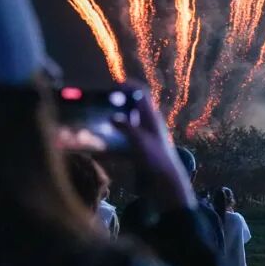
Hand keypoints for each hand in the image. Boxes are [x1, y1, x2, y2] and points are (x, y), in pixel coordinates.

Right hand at [111, 82, 195, 212]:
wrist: (165, 181)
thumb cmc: (155, 158)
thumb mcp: (140, 141)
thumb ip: (127, 127)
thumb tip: (113, 117)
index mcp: (151, 117)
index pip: (142, 93)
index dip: (129, 86)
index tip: (114, 84)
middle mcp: (148, 123)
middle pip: (133, 106)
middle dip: (118, 103)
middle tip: (102, 103)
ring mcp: (144, 135)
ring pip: (128, 121)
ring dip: (116, 119)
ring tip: (100, 120)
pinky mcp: (140, 147)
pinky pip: (126, 137)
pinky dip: (116, 137)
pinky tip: (104, 143)